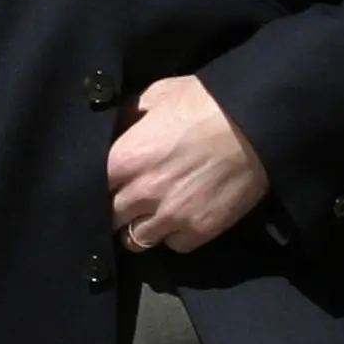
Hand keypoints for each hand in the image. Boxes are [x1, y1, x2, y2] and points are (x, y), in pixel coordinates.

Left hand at [107, 75, 268, 254]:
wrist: (257, 123)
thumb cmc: (204, 102)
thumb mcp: (154, 97)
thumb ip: (125, 120)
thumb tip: (108, 131)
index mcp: (122, 159)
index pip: (86, 187)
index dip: (90, 187)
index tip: (95, 186)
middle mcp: (140, 192)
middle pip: (107, 218)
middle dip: (110, 211)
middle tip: (119, 202)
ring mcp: (171, 215)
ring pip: (135, 240)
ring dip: (136, 228)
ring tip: (145, 216)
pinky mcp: (200, 230)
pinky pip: (173, 245)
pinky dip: (172, 236)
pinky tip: (176, 219)